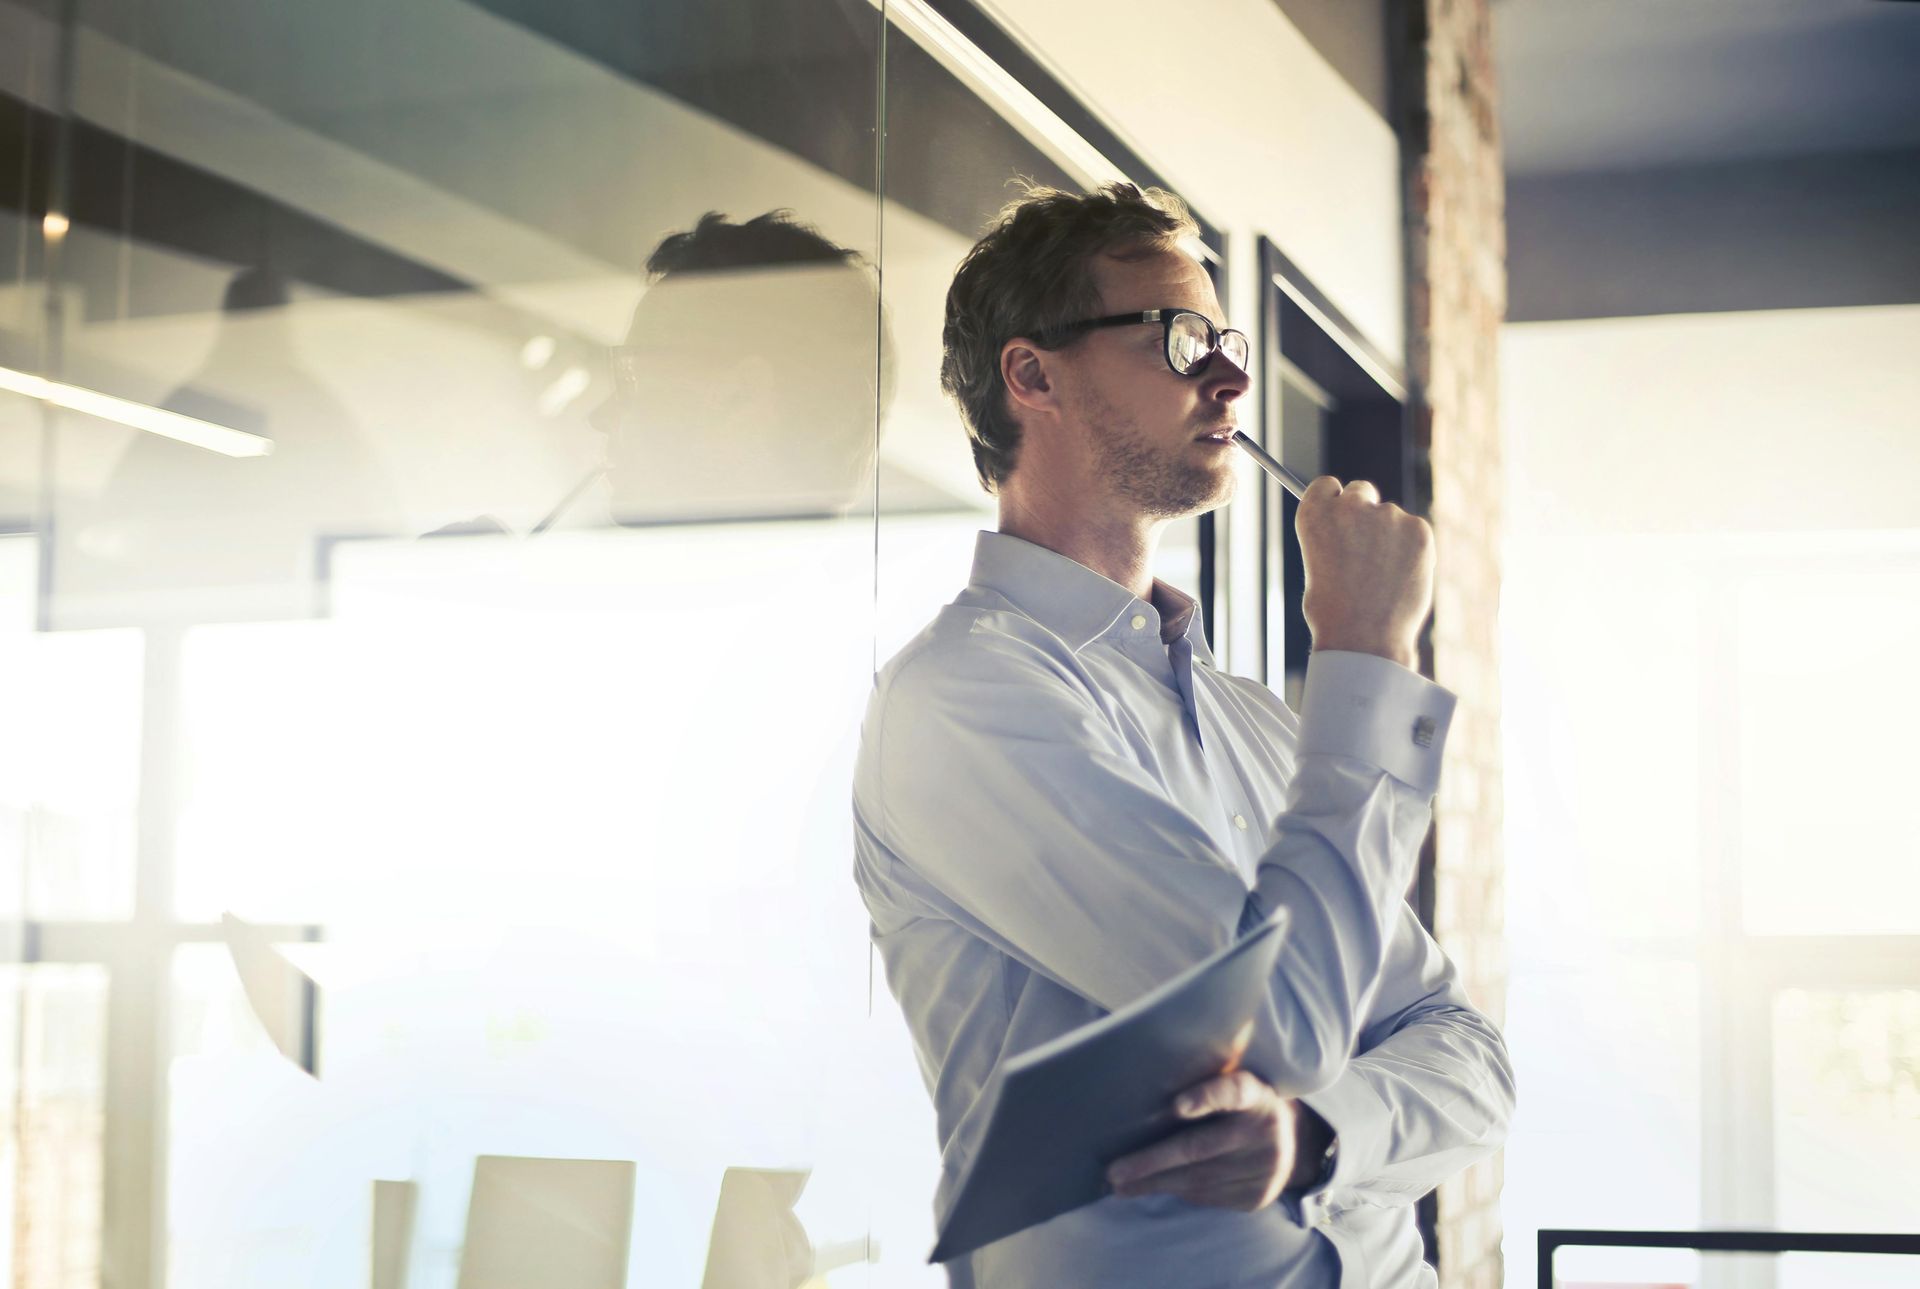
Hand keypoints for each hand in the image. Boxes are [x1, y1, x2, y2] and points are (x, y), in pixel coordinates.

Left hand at [1104, 1070, 1326, 1211]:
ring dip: (1155, 1183)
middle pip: (1200, 1148)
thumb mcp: (1234, 1080)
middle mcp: (1264, 1130)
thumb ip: (1204, 1082)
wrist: (1294, 1142)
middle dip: (1152, 1162)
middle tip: (1114, 1171)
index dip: (1206, 1098)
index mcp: (1255, 1092)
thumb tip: (1141, 1093)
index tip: (1177, 1105)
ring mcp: (1264, 1168)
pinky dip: (1179, 1192)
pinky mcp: (1257, 1196)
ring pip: (1199, 1180)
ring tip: (1121, 1185)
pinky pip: (1208, 1197)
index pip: (1233, 1091)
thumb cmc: (1242, 1104)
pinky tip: (1154, 1188)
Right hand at [1295, 475, 1433, 668]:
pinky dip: (1413, 550)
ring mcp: (1387, 515)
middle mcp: (1349, 506)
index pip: (1326, 485)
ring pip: (1391, 517)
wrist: (1364, 638)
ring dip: (1390, 537)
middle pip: (1361, 490)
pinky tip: (1402, 579)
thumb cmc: (1334, 613)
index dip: (1334, 500)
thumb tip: (1353, 535)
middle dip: (1364, 511)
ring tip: (1383, 579)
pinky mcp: (1418, 529)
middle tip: (1367, 546)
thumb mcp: (1318, 567)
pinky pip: (1416, 532)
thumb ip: (1334, 541)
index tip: (1340, 512)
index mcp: (1315, 514)